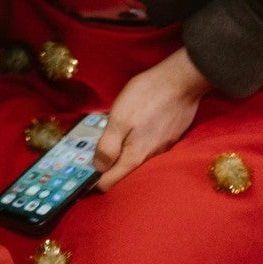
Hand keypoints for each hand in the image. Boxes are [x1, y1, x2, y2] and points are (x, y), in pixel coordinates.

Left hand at [93, 47, 210, 189]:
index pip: (110, 182)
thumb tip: (98, 168)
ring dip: (122, 152)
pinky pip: (148, 147)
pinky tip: (132, 129)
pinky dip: (136, 143)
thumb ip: (108, 146)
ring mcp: (162, 148)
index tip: (80, 172)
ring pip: (136, 158)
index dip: (94, 181)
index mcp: (135, 156)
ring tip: (110, 139)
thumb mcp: (119, 118)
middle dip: (106, 167)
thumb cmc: (147, 96)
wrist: (182, 81)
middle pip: (123, 172)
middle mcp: (150, 157)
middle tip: (91, 152)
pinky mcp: (169, 137)